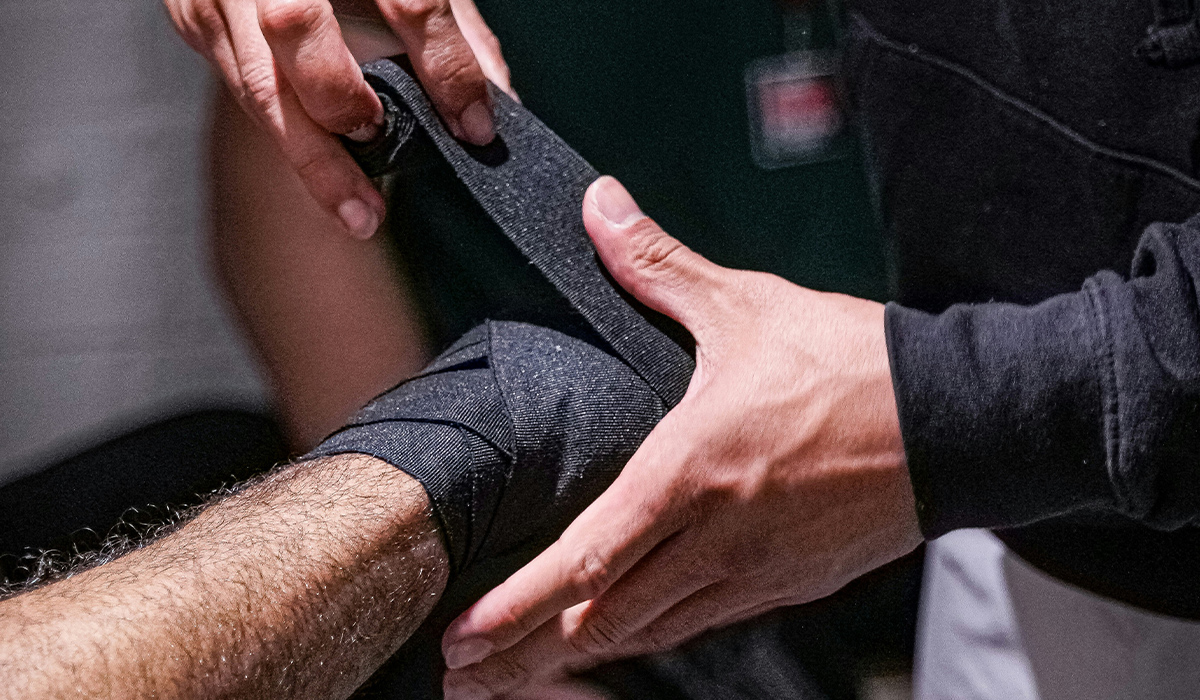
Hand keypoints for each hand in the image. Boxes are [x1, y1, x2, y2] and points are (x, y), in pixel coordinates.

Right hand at [167, 0, 510, 237]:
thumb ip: (454, 35)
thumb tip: (494, 110)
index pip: (410, 0)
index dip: (446, 68)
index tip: (474, 128)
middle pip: (295, 25)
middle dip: (340, 99)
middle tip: (381, 144)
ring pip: (259, 81)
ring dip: (313, 157)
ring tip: (360, 211)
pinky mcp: (194, 19)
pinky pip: (243, 95)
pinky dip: (289, 140)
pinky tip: (326, 179)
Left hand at [438, 176, 923, 697]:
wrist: (961, 420)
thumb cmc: (855, 365)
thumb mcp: (746, 306)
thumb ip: (658, 264)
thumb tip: (597, 206)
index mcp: (692, 470)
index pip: (586, 557)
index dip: (517, 607)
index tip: (462, 637)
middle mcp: (717, 537)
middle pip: (603, 619)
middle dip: (525, 656)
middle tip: (463, 681)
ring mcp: (756, 572)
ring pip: (649, 633)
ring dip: (578, 659)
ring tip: (520, 678)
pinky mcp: (790, 585)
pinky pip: (701, 625)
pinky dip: (647, 638)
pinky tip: (621, 639)